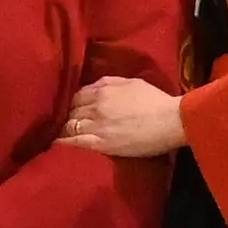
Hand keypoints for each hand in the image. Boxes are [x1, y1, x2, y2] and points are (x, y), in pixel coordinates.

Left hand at [63, 77, 187, 158]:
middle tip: (66, 124)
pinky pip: (74, 142)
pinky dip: (63, 143)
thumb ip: (111, 82)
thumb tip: (95, 85)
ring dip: (64, 130)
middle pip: (71, 110)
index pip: (77, 95)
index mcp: (104, 88)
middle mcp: (96, 104)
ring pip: (70, 125)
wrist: (171, 120)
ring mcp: (97, 124)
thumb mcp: (133, 83)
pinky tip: (56, 145)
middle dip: (68, 116)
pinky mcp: (101, 142)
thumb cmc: (158, 101)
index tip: (73, 110)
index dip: (74, 104)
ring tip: (61, 136)